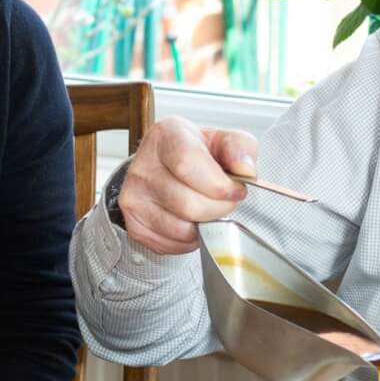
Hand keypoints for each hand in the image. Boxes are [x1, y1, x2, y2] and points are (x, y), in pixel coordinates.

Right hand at [114, 118, 258, 254]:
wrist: (162, 167)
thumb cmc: (194, 154)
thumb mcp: (221, 140)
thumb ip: (240, 147)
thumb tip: (245, 169)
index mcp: (166, 136)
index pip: (187, 164)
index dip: (219, 185)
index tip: (235, 190)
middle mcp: (143, 166)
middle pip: (189, 204)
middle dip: (219, 209)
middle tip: (225, 202)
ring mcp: (134, 197)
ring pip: (182, 229)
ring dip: (205, 225)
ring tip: (207, 209)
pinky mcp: (134, 224)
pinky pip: (172, 244)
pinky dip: (190, 239)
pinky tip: (191, 221)